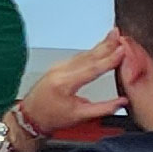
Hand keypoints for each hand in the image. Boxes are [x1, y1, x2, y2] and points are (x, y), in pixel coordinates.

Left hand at [14, 34, 130, 134]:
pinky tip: (99, 46)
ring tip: (114, 36)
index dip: (109, 59)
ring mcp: (58, 67)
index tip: (122, 50)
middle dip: (105, 45)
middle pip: (88, 56)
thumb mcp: (79, 116)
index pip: (92, 68)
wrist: (30, 117)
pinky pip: (77, 56)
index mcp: (65, 83)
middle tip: (119, 34)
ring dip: (99, 45)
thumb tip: (122, 102)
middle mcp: (60, 71)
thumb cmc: (50, 117)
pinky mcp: (58, 67)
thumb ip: (102, 109)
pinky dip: (91, 51)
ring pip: (83, 54)